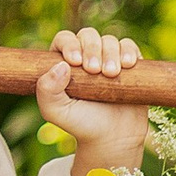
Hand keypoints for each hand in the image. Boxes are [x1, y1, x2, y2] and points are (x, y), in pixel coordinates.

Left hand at [37, 27, 146, 175]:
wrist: (112, 139)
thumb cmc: (80, 124)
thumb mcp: (56, 111)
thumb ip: (47, 90)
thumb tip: (60, 65)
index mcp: (63, 63)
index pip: (64, 40)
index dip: (69, 44)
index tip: (74, 61)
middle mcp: (86, 56)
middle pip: (87, 35)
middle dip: (91, 48)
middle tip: (94, 71)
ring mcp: (108, 58)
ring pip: (109, 40)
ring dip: (110, 53)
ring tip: (111, 74)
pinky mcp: (128, 64)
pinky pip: (129, 46)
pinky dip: (129, 51)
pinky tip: (128, 64)